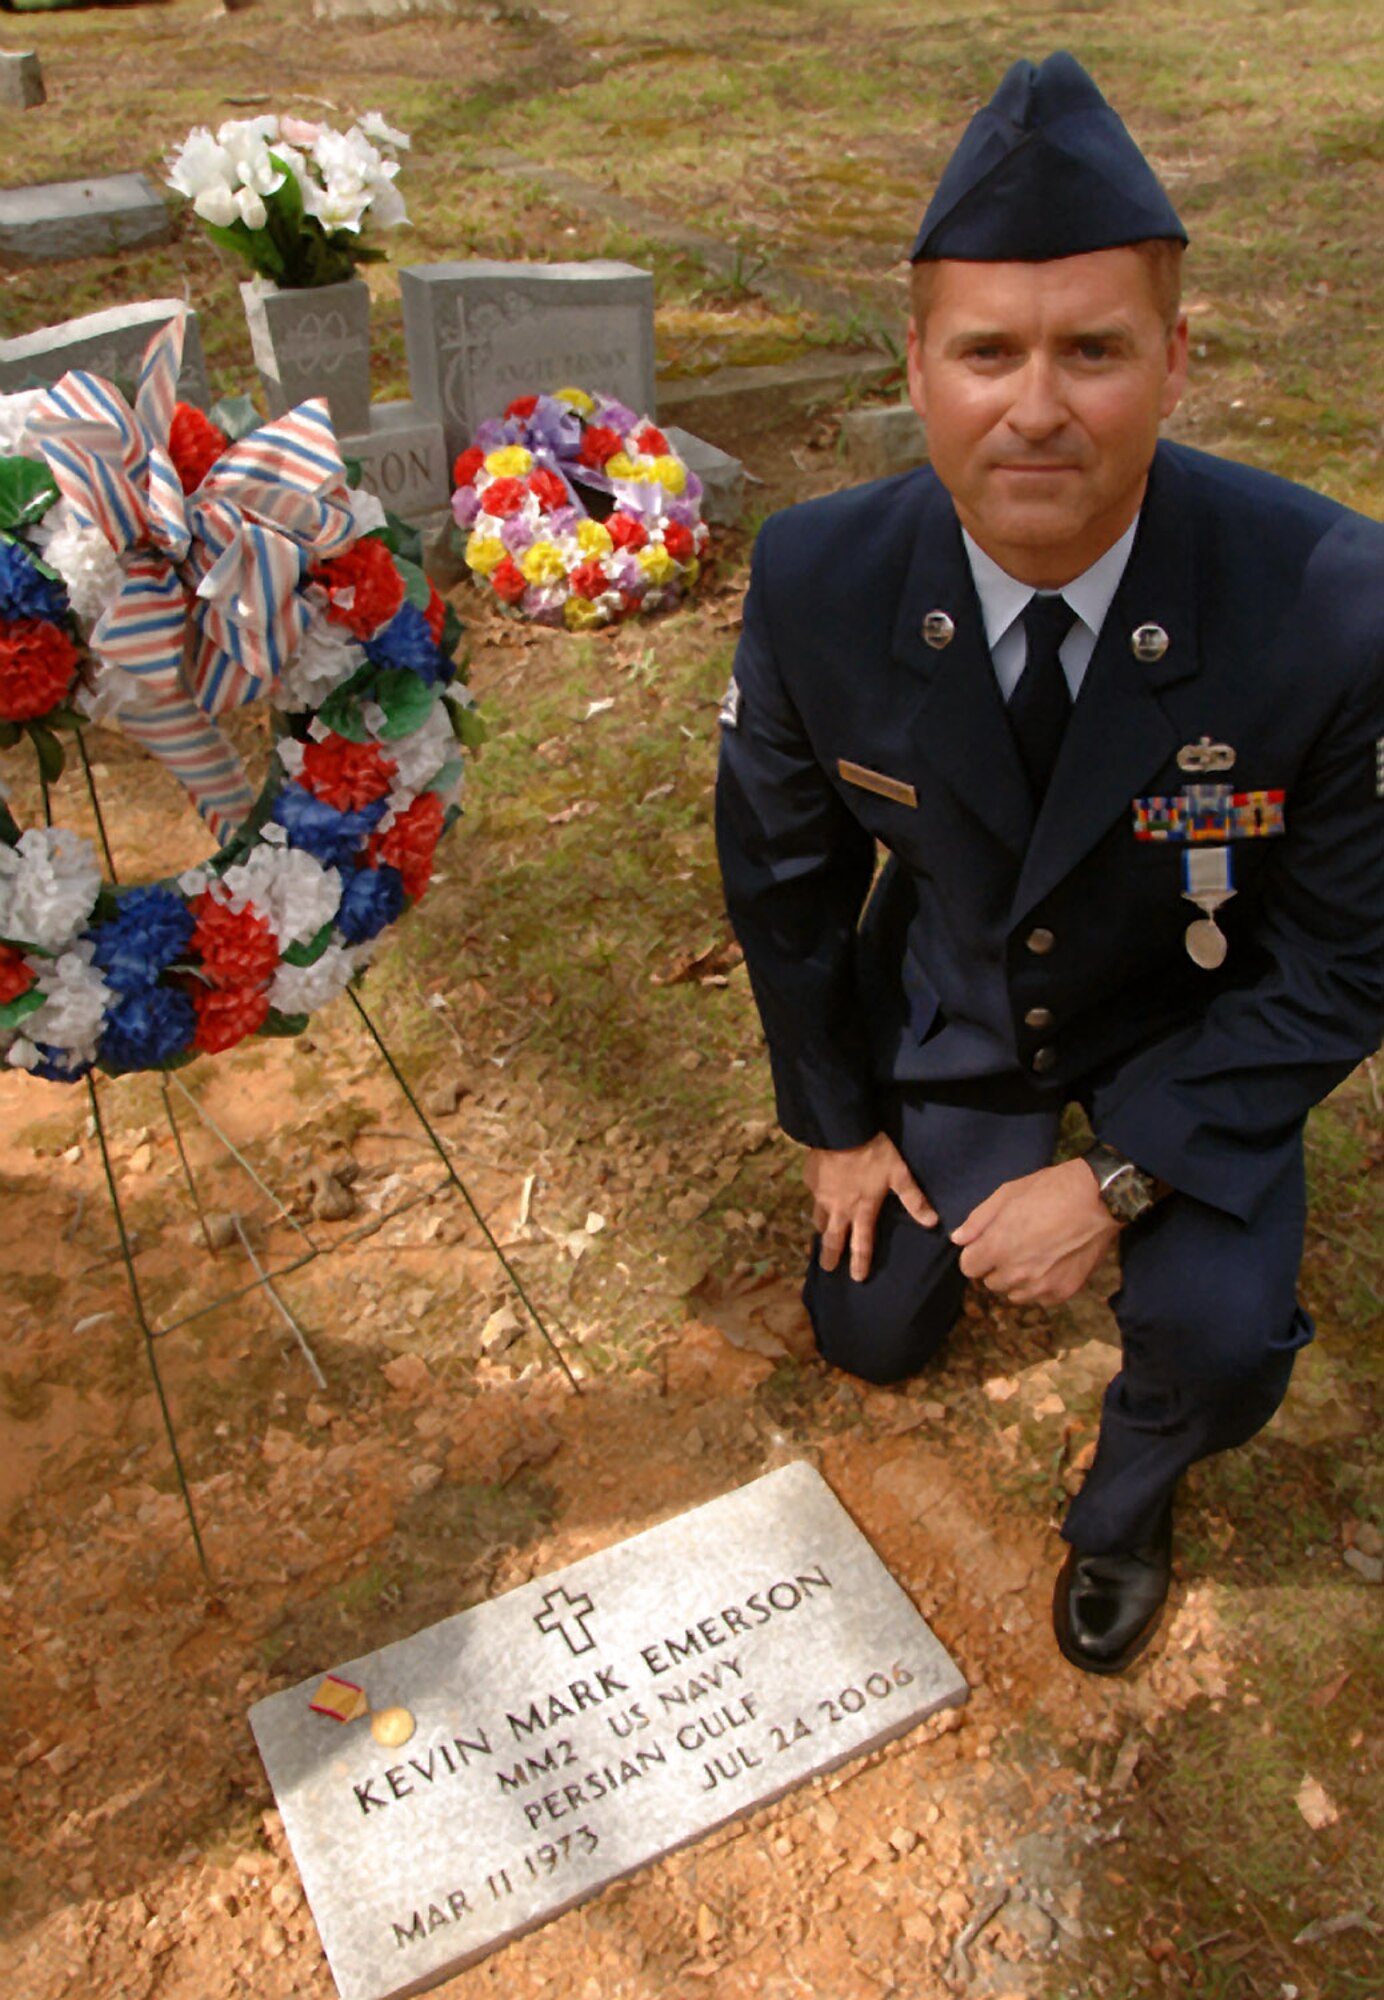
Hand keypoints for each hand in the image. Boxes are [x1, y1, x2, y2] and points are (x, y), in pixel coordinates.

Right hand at [805, 1133, 937, 1281]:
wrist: (841, 1130)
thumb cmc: (873, 1152)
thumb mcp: (899, 1174)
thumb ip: (913, 1199)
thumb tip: (933, 1223)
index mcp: (862, 1210)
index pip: (861, 1243)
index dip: (860, 1262)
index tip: (856, 1279)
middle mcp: (839, 1208)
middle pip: (832, 1239)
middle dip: (830, 1256)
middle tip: (827, 1268)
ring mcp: (821, 1195)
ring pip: (819, 1218)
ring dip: (821, 1229)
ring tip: (821, 1233)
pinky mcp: (811, 1179)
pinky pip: (813, 1193)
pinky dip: (816, 1197)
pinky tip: (818, 1192)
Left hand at [950, 1157, 1117, 1305]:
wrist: (1098, 1199)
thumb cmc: (1050, 1190)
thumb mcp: (1007, 1193)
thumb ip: (978, 1220)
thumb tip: (958, 1240)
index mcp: (997, 1248)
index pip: (968, 1268)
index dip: (976, 1254)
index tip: (988, 1243)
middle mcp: (1016, 1273)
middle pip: (990, 1282)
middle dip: (997, 1265)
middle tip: (1016, 1243)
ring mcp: (1041, 1286)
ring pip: (1014, 1294)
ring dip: (1018, 1278)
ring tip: (1035, 1253)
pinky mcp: (1063, 1292)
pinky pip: (1040, 1298)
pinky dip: (1041, 1285)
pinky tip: (1052, 1262)